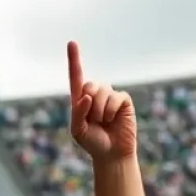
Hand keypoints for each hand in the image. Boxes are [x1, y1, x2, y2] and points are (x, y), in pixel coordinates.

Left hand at [67, 42, 136, 160]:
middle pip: (89, 85)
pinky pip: (116, 97)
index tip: (72, 43)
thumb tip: (86, 96)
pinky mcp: (123, 100)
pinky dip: (111, 110)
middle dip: (89, 104)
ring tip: (103, 121)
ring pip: (102, 91)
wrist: (111, 153)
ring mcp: (110, 96)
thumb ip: (77, 112)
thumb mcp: (77, 130)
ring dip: (100, 110)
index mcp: (80, 99)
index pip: (76, 76)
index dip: (74, 60)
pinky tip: (113, 119)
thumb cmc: (92, 142)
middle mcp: (95, 94)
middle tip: (93, 120)